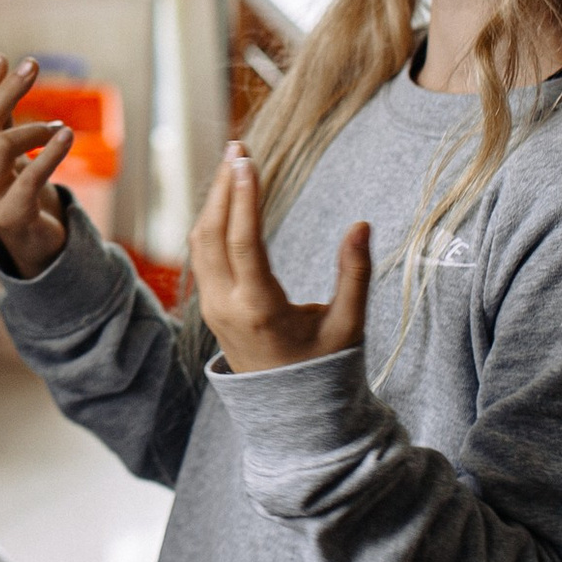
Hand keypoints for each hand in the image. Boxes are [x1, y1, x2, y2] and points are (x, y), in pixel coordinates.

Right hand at [0, 56, 69, 274]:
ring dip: (34, 126)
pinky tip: (68, 135)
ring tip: (60, 126)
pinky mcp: (10, 215)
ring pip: (2, 145)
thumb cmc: (22, 193)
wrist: (34, 244)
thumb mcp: (12, 155)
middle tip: (32, 65)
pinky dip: (51, 152)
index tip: (4, 58)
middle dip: (8, 90)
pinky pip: (30, 176)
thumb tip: (8, 76)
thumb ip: (5, 122)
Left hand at [191, 142, 372, 374]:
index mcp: (259, 310)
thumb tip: (362, 225)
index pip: (243, 241)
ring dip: (214, 200)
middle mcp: (226, 306)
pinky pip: (201, 254)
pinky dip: (211, 220)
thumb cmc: (325, 369)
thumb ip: (355, 275)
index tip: (246, 159)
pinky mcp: (210, 306)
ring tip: (234, 163)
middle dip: (224, 185)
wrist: (290, 415)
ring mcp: (212, 307)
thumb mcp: (348, 326)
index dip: (243, 196)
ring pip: (200, 241)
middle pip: (211, 233)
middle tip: (238, 146)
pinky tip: (228, 197)